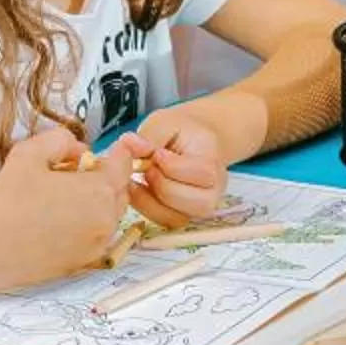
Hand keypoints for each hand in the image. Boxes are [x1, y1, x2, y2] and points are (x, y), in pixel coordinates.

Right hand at [0, 127, 130, 289]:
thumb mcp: (31, 151)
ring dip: (97, 202)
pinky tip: (58, 221)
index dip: (117, 153)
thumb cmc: (7, 199)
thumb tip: (79, 150)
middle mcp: (105, 221)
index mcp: (99, 191)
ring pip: (110, 216)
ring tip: (63, 198)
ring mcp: (95, 246)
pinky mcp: (81, 264)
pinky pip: (96, 237)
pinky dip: (87, 225)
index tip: (105, 149)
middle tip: (75, 173)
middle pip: (120, 191)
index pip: (125, 165)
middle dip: (106, 178)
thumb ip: (62, 140)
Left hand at [130, 108, 229, 224]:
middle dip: (162, 185)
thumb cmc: (178, 131)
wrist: (190, 142)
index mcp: (214, 159)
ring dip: (152, 200)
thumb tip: (130, 145)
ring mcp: (202, 206)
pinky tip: (140, 190)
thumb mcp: (164, 122)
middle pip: (195, 201)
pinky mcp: (185, 216)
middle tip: (148, 168)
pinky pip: (166, 222)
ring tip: (142, 180)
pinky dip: (148, 208)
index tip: (155, 152)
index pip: (202, 172)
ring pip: (179, 217)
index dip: (171, 165)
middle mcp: (215, 188)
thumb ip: (150, 134)